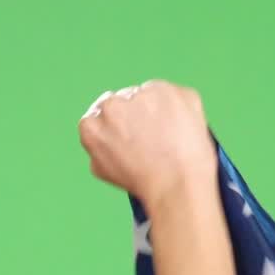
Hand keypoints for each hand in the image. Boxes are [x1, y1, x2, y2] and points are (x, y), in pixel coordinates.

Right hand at [78, 80, 216, 209]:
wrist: (177, 184)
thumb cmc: (143, 184)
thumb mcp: (105, 170)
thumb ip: (99, 144)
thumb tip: (108, 132)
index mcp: (92, 125)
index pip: (99, 113)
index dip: (117, 124)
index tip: (129, 133)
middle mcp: (113, 105)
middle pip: (123, 99)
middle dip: (135, 113)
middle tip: (151, 137)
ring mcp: (142, 94)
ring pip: (149, 95)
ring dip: (156, 109)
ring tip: (169, 139)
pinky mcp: (170, 90)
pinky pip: (173, 95)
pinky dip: (178, 109)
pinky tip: (182, 131)